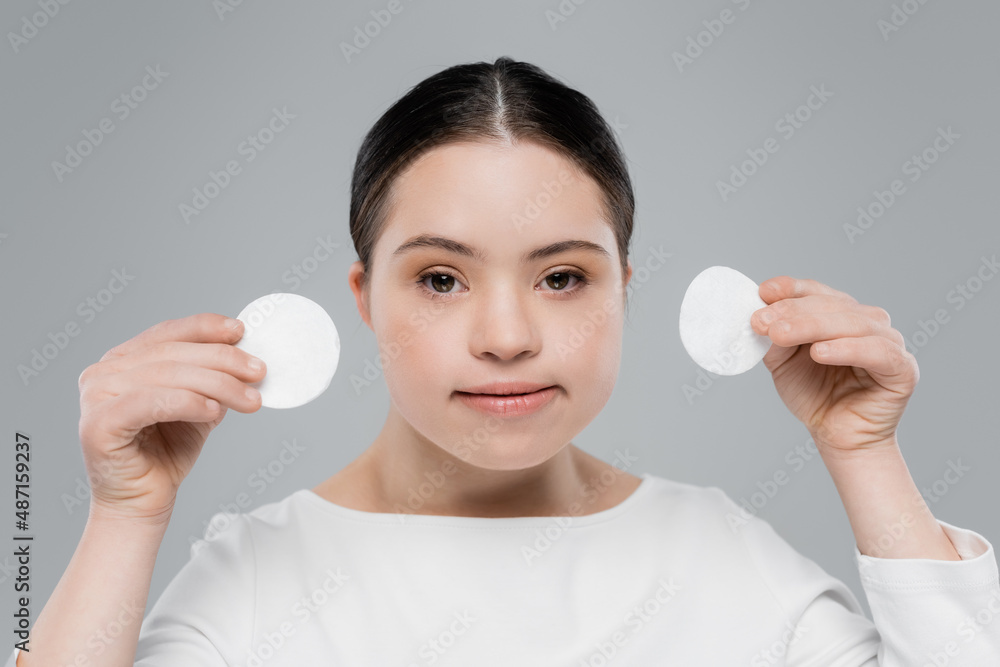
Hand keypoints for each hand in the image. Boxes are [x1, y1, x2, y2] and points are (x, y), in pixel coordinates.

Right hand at [77, 314, 265, 523]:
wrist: (143, 503)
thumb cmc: (166, 453)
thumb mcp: (199, 407)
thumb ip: (212, 380)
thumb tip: (247, 359)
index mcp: (123, 360)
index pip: (168, 333)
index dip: (205, 328)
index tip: (240, 331)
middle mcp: (104, 372)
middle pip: (172, 354)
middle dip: (222, 360)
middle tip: (258, 371)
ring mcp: (96, 397)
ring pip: (166, 376)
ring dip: (216, 384)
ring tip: (249, 398)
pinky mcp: (98, 425)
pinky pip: (149, 403)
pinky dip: (186, 402)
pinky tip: (213, 410)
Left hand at [750, 276, 918, 456]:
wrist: (837, 437)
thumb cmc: (814, 396)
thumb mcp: (783, 362)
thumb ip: (775, 339)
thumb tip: (762, 316)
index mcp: (841, 315)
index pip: (817, 292)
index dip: (791, 289)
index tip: (763, 292)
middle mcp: (868, 323)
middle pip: (832, 305)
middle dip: (793, 310)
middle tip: (761, 322)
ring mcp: (889, 342)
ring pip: (852, 323)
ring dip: (812, 326)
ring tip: (780, 334)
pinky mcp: (903, 368)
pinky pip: (877, 352)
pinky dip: (846, 348)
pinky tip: (819, 352)